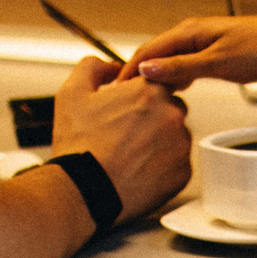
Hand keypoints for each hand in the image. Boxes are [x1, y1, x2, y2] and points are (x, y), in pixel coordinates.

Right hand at [51, 58, 191, 221]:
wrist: (83, 190)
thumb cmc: (78, 145)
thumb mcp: (73, 92)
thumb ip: (94, 67)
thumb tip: (111, 66)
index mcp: (149, 91)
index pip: (160, 81)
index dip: (141, 94)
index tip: (128, 107)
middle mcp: (172, 115)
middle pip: (170, 109)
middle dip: (152, 118)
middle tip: (124, 134)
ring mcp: (180, 146)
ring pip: (175, 137)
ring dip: (158, 142)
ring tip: (129, 154)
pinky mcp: (183, 173)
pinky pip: (177, 165)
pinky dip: (162, 167)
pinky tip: (138, 170)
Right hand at [131, 14, 256, 111]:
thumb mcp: (218, 62)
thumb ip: (182, 67)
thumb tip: (146, 70)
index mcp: (189, 31)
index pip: (147, 51)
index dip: (128, 72)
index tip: (112, 93)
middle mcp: (194, 33)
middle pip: (156, 55)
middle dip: (137, 75)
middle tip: (121, 100)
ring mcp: (206, 42)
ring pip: (171, 60)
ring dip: (156, 77)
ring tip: (141, 99)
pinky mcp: (218, 52)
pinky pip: (187, 64)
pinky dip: (176, 77)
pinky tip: (175, 91)